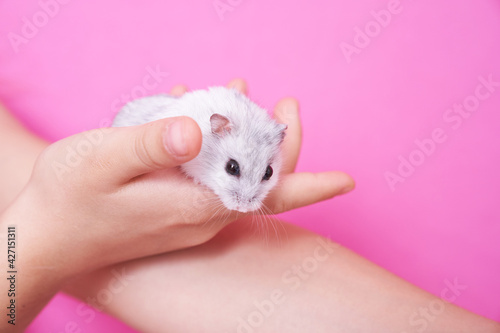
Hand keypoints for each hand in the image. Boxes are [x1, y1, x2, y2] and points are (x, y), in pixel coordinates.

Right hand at [4, 79, 353, 279]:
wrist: (42, 239)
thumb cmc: (66, 198)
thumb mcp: (102, 159)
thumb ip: (152, 145)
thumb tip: (199, 128)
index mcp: (194, 207)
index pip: (268, 195)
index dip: (310, 185)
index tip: (348, 180)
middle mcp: (201, 216)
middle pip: (258, 180)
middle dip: (276, 139)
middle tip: (282, 101)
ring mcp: (189, 216)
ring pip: (233, 174)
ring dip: (241, 135)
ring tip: (235, 92)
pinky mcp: (175, 211)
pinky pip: (209, 177)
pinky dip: (215, 146)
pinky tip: (199, 117)